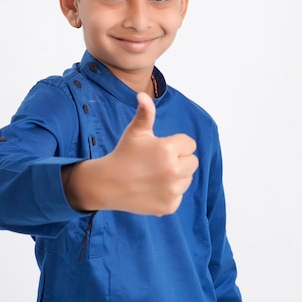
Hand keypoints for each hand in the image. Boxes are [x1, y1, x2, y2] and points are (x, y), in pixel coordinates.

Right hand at [63, 92, 198, 215]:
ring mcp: (172, 190)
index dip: (176, 144)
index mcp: (168, 149)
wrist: (108, 183)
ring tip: (155, 175)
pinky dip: (170, 193)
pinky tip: (153, 189)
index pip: (190, 144)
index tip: (160, 149)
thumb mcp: (135, 131)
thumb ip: (146, 113)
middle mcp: (173, 170)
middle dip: (179, 159)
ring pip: (187, 178)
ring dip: (177, 176)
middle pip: (192, 161)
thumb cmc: (124, 154)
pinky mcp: (170, 206)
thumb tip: (143, 95)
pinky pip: (180, 195)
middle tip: (158, 162)